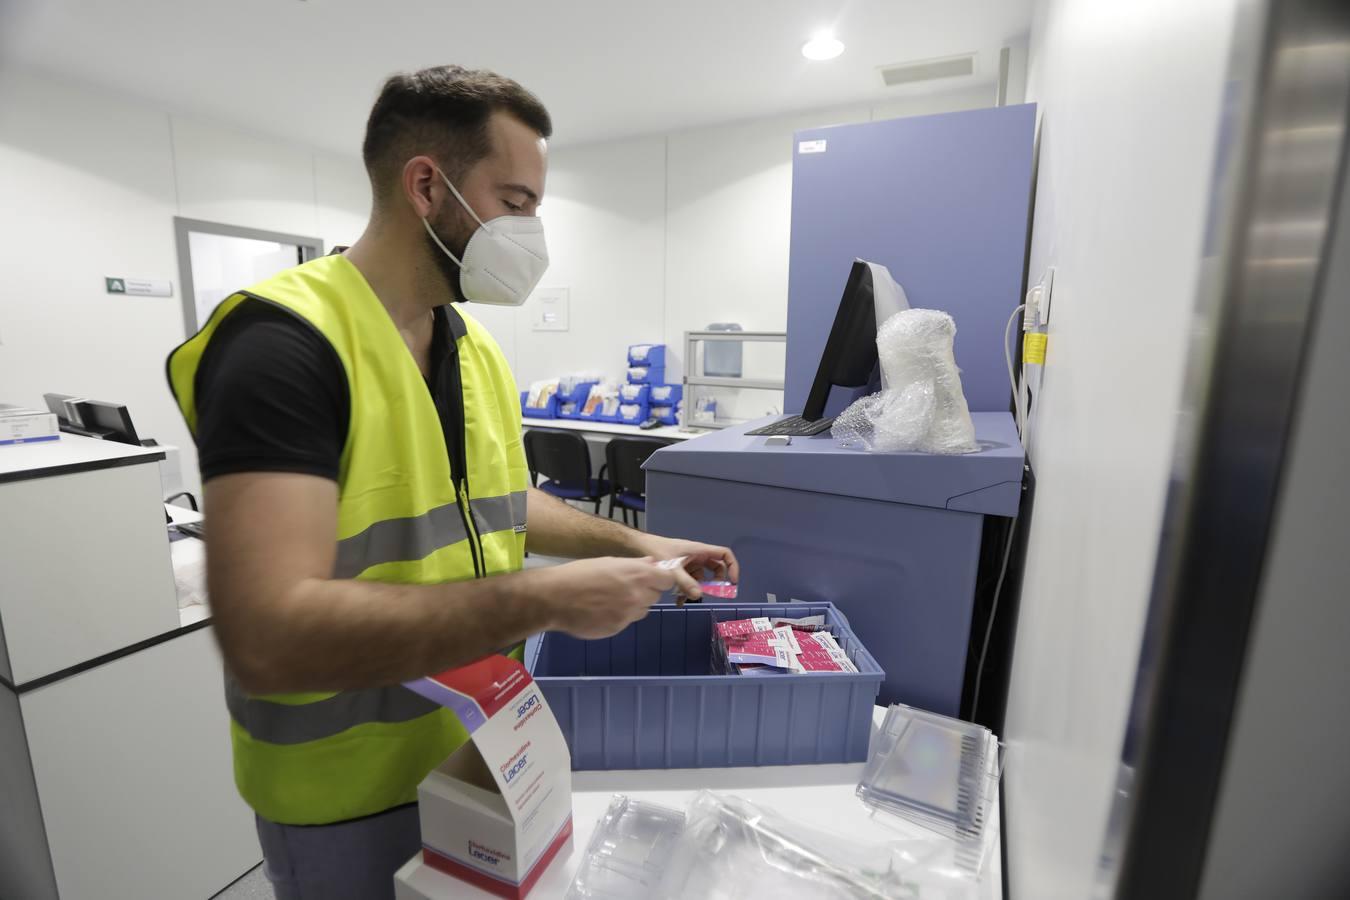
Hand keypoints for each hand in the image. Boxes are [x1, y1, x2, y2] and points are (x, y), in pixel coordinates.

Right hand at [542, 557, 675, 638]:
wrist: (554, 598)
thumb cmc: (580, 574)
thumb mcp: (609, 562)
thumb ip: (634, 565)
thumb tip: (652, 564)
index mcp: (637, 574)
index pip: (667, 580)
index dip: (660, 579)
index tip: (652, 578)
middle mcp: (637, 596)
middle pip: (655, 596)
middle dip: (646, 591)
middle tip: (625, 587)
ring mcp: (628, 615)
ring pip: (642, 611)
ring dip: (634, 605)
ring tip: (611, 599)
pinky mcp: (617, 629)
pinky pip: (626, 621)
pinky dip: (619, 616)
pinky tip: (601, 610)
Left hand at [631, 535, 738, 600]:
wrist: (639, 548)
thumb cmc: (658, 551)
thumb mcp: (672, 568)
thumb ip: (685, 582)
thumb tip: (699, 596)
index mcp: (700, 550)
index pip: (724, 554)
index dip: (733, 567)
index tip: (732, 582)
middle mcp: (698, 556)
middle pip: (716, 569)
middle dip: (715, 583)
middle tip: (712, 595)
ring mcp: (690, 562)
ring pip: (701, 578)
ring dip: (697, 589)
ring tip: (686, 600)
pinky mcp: (681, 569)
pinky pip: (690, 581)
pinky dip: (687, 590)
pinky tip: (678, 600)